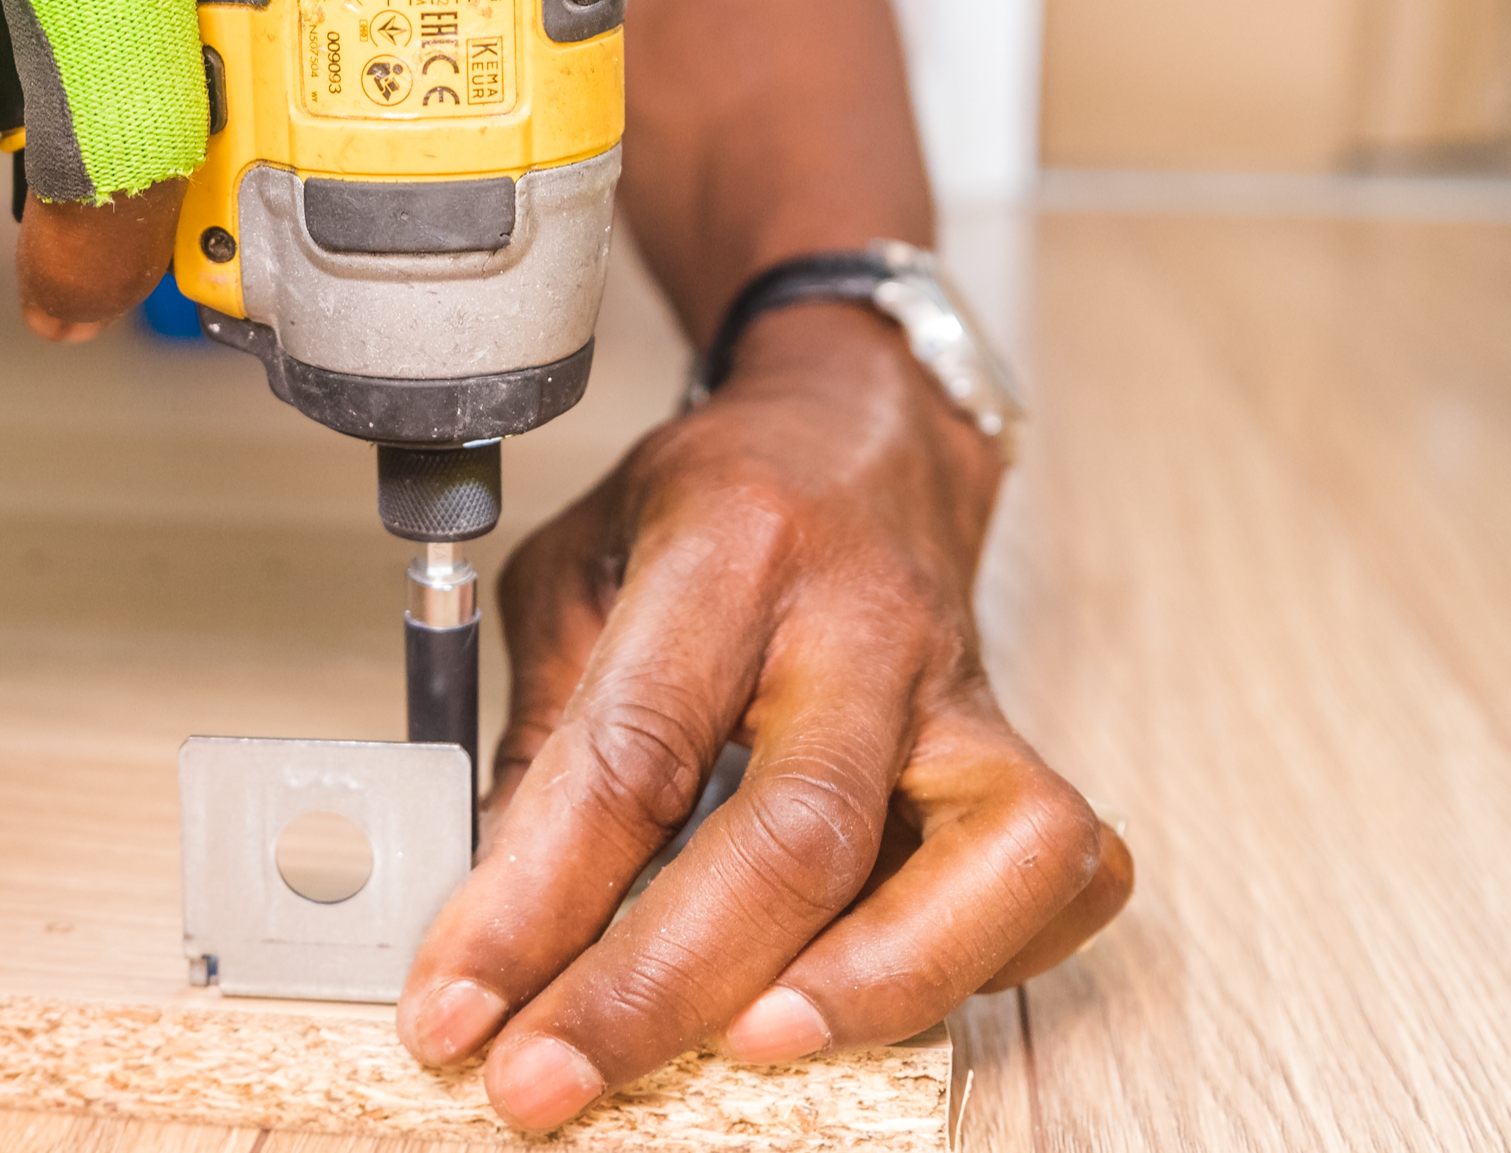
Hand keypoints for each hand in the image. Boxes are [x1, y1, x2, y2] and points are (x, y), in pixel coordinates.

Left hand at [396, 302, 1133, 1130]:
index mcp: (729, 548)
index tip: (453, 1010)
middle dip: (660, 988)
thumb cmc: (711, 507)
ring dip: (866, 986)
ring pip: (983, 858)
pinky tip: (873, 993)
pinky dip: (980, 960)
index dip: (532, 904)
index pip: (629, 753)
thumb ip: (543, 738)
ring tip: (744, 1053)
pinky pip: (1057, 876)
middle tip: (549, 1081)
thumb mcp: (577, 572)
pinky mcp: (1024, 745)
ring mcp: (964, 690)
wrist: (859, 430)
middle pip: (797, 830)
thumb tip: (493, 924)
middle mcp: (864, 621)